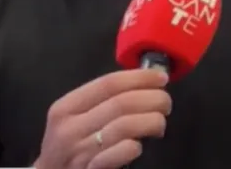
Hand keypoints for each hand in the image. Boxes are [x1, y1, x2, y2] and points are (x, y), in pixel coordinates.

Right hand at [35, 69, 171, 168]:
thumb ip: (99, 102)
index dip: (140, 78)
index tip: (161, 77)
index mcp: (65, 108)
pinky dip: (136, 146)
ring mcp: (79, 152)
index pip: (108, 84)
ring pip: (125, 126)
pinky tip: (139, 146)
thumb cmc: (68, 146)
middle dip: (153, 99)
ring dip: (152, 121)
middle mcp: (69, 129)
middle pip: (121, 103)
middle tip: (165, 103)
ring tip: (159, 123)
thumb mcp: (72, 119)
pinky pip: (122, 152)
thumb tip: (143, 81)